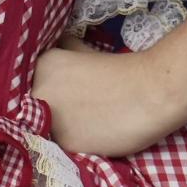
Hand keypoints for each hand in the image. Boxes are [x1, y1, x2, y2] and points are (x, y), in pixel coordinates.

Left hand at [30, 34, 180, 158]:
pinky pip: (62, 143)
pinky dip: (74, 139)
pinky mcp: (65, 143)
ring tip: (85, 121)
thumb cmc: (123, 69)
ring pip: (47, 125)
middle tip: (78, 106)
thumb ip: (66, 51)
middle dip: (53, 104)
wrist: (151, 94)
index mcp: (43, 65)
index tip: (67, 91)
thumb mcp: (86, 51)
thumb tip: (60, 43)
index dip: (51, 87)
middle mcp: (39, 90)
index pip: (36, 79)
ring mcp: (49, 119)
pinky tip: (91, 133)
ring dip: (60, 124)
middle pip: (37, 102)